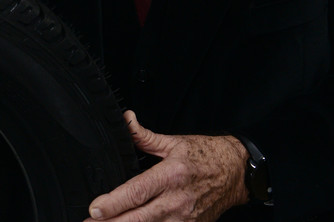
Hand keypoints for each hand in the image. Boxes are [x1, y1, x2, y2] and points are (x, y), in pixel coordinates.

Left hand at [85, 111, 248, 221]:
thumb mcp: (174, 142)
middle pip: (139, 217)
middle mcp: (178, 200)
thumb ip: (145, 136)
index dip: (114, 203)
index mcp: (171, 175)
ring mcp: (185, 218)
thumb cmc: (207, 156)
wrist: (238, 173)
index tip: (95, 208)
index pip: (137, 192)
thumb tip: (126, 121)